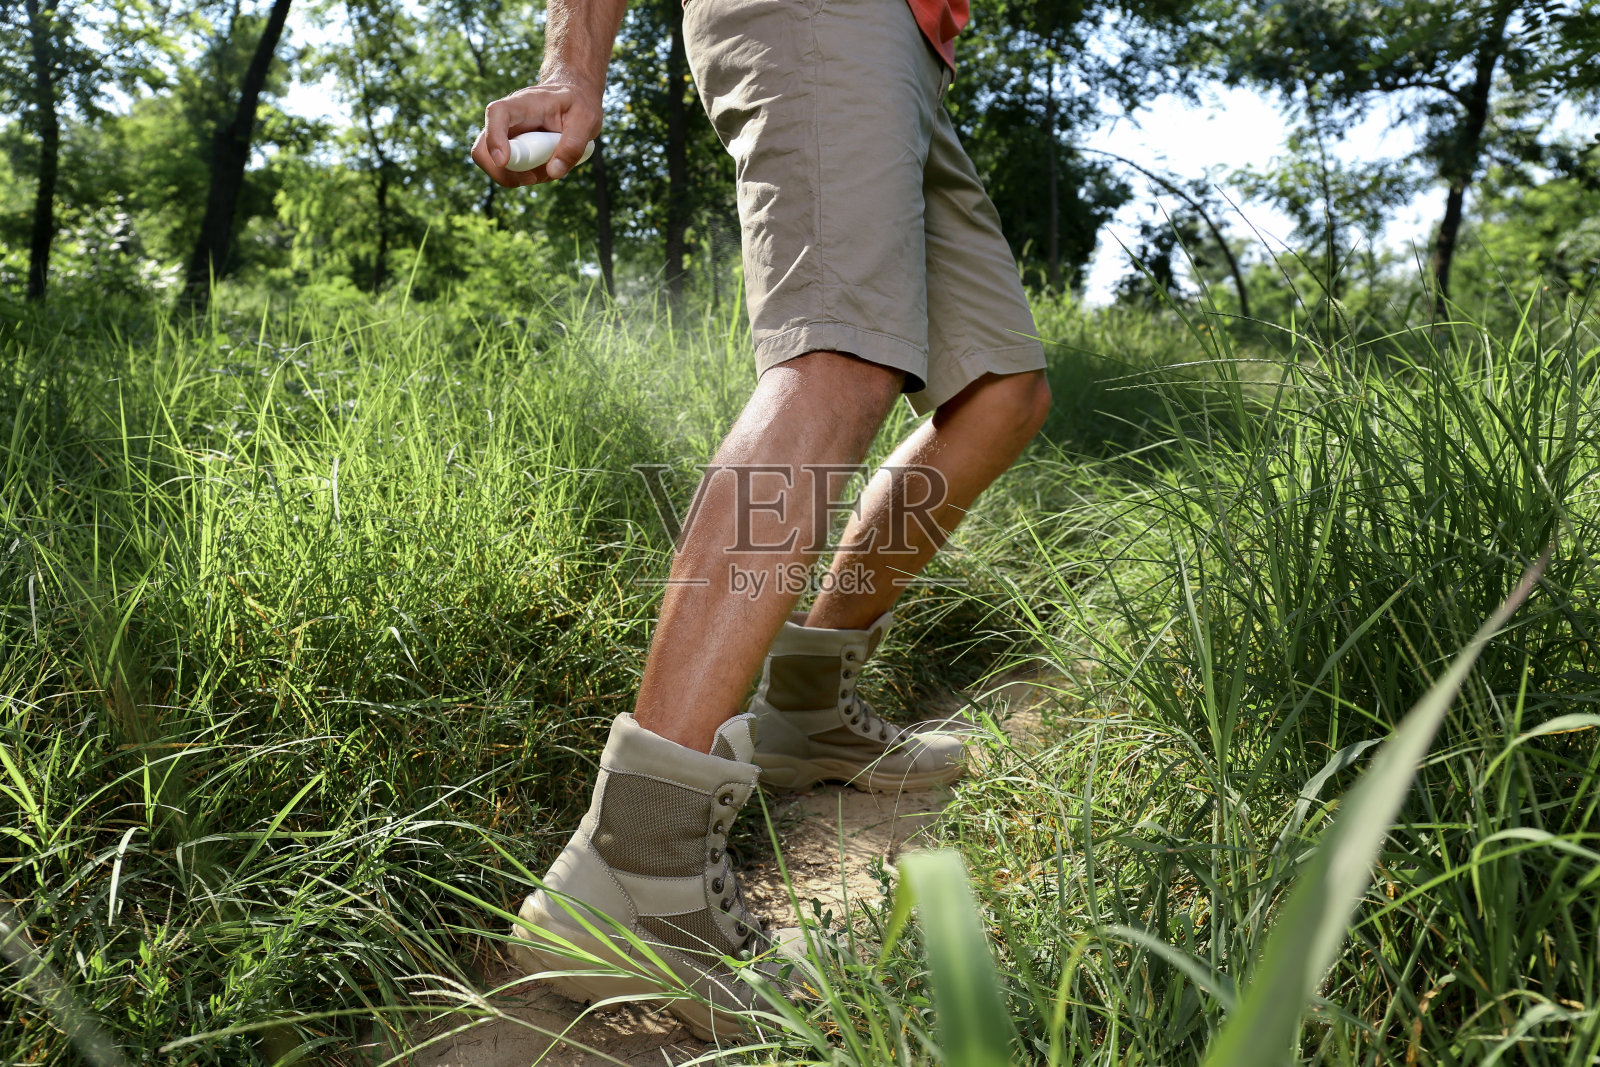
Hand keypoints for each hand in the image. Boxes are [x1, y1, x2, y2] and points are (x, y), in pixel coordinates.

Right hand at [472, 80, 600, 187]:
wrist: (574, 97)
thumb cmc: (579, 103)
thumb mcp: (587, 120)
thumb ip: (573, 145)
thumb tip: (553, 172)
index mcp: (524, 103)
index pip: (497, 113)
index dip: (494, 137)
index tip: (504, 160)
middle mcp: (507, 119)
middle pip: (482, 148)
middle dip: (502, 171)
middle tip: (533, 178)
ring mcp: (506, 135)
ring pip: (492, 163)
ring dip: (517, 177)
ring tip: (547, 168)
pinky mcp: (511, 149)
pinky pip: (507, 170)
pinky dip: (523, 177)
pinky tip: (544, 168)